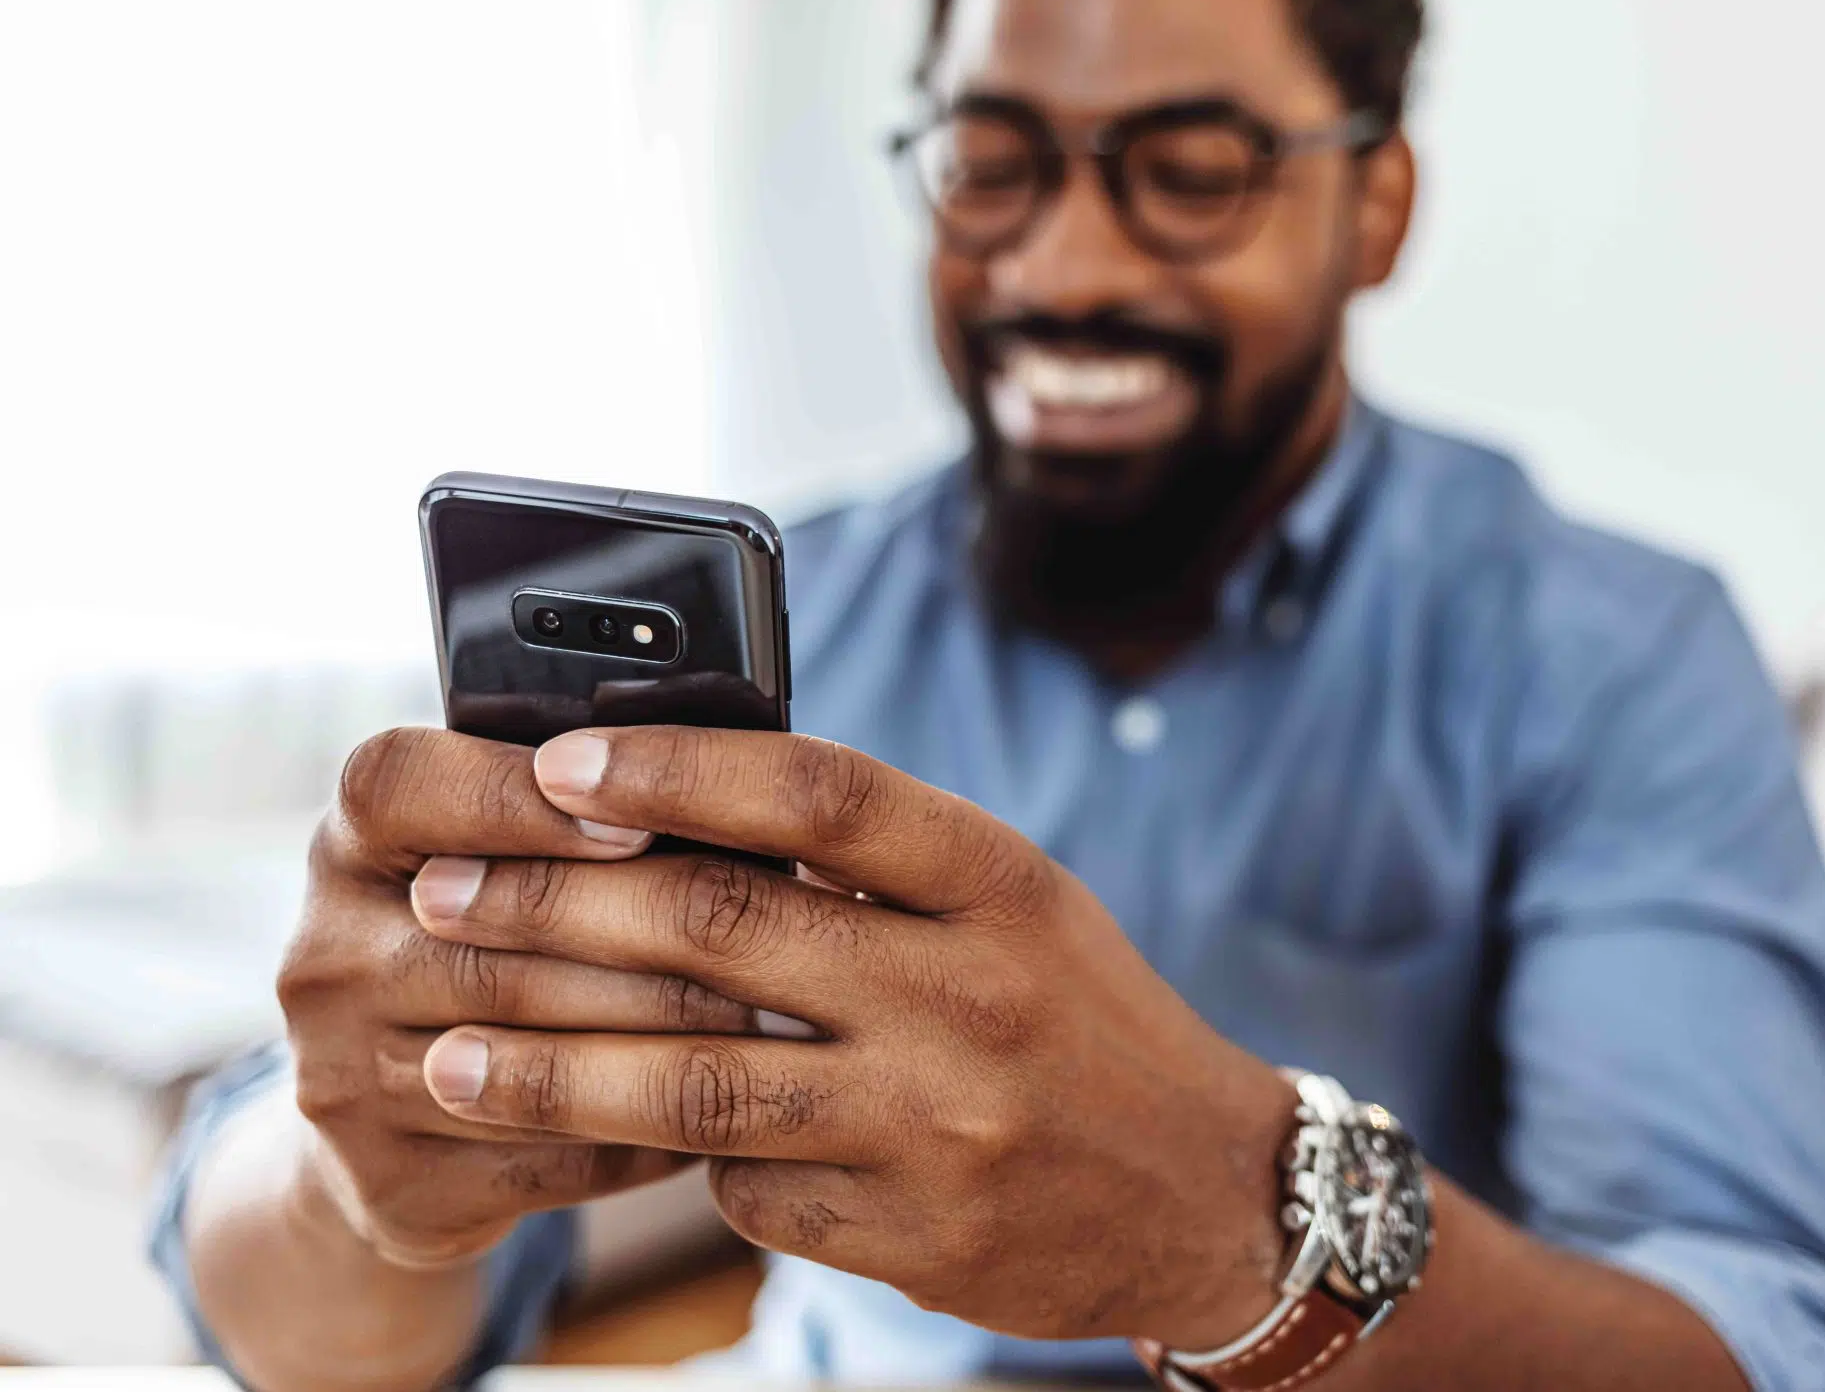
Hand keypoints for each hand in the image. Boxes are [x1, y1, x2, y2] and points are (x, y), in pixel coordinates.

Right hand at [277, 728, 766, 1267]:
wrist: (396, 1122)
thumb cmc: (500, 941)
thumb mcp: (502, 853)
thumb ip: (582, 811)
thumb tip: (736, 785)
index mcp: (349, 842)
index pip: (403, 789)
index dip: (519, 800)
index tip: (638, 821)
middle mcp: (324, 957)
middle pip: (496, 940)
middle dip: (653, 939)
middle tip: (775, 936)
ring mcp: (344, 1081)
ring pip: (532, 1057)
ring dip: (670, 1040)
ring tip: (775, 1019)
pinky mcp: (393, 1187)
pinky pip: (552, 1161)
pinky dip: (650, 1133)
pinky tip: (730, 1112)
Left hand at [410, 727, 1299, 1345]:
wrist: (1205, 1192)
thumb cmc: (1081, 1018)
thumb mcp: (1016, 905)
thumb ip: (877, 862)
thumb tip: (676, 805)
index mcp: (999, 881)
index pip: (818, 794)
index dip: (675, 768)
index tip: (554, 762)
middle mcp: (970, 996)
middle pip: (721, 929)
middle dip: (554, 912)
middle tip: (445, 900)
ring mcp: (939, 1125)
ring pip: (698, 1083)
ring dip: (551, 1070)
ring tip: (447, 1058)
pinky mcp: (910, 1236)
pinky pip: (747, 1189)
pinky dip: (678, 1160)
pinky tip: (623, 1145)